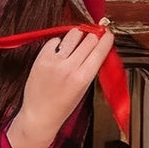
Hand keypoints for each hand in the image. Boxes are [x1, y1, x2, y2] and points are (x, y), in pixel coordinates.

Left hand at [7, 23, 114, 147]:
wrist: (40, 114)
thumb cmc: (62, 106)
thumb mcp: (83, 90)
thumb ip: (90, 70)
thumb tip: (97, 51)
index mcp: (83, 78)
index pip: (99, 51)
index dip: (105, 40)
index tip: (108, 34)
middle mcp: (69, 67)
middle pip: (87, 40)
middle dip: (93, 36)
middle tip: (95, 33)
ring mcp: (54, 61)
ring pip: (72, 36)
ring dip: (78, 35)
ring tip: (79, 37)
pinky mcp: (41, 58)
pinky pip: (54, 41)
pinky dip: (60, 42)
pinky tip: (61, 48)